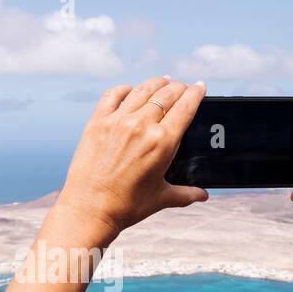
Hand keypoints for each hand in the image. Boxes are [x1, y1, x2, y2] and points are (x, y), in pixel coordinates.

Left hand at [55, 76, 208, 237]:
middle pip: (166, 94)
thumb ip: (185, 193)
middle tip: (182, 87)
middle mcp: (141, 126)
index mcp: (162, 143)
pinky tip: (130, 90)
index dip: (195, 93)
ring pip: (141, 91)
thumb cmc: (126, 206)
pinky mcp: (97, 123)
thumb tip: (203, 196)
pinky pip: (112, 96)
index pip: (185, 107)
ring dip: (155, 83)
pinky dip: (124, 89)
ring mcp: (117, 122)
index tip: (200, 87)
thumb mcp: (161, 198)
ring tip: (162, 81)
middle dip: (178, 88)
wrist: (89, 210)